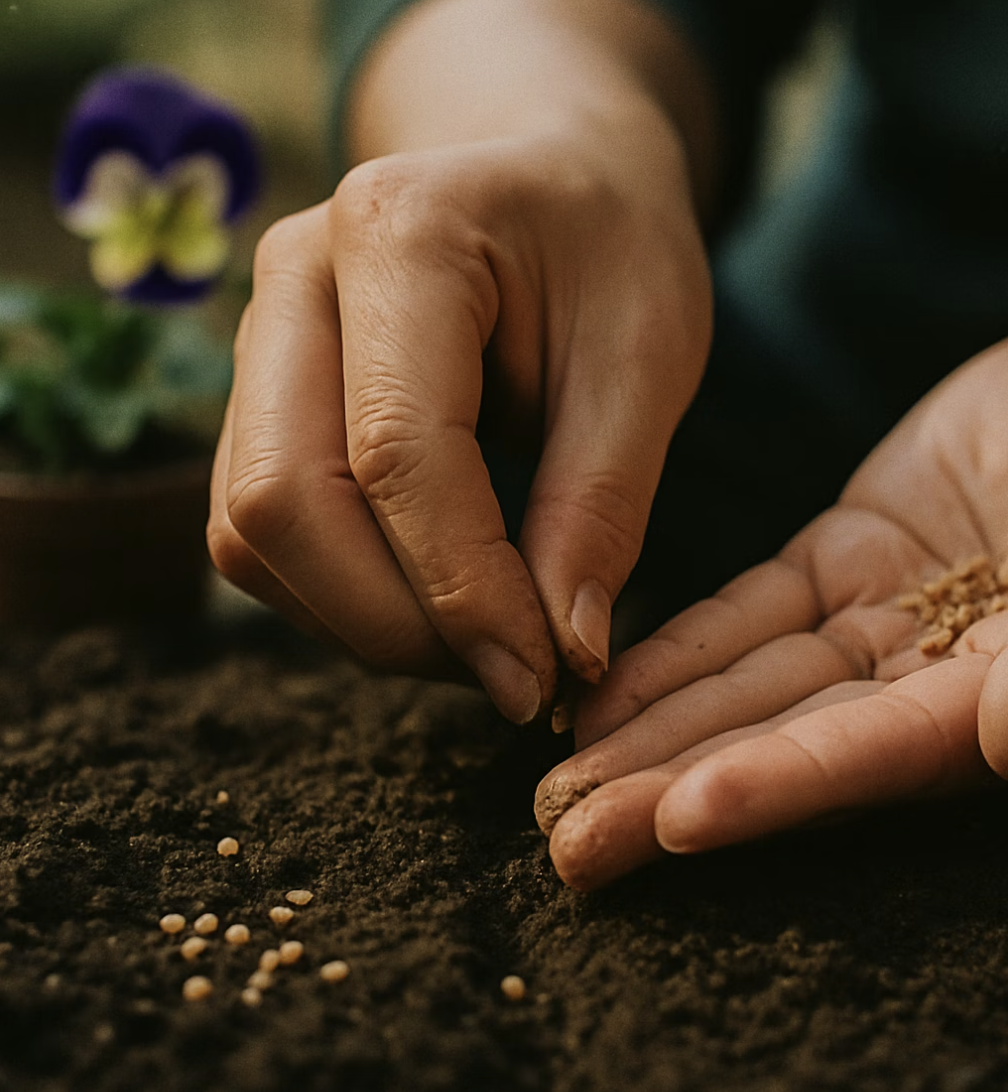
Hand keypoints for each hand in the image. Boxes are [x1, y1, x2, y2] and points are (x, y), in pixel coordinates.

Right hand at [207, 120, 710, 721]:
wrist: (548, 175)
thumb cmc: (610, 247)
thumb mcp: (648, 356)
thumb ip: (600, 503)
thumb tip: (563, 655)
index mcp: (398, 234)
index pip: (394, 454)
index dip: (464, 592)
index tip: (541, 678)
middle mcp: (293, 279)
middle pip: (284, 503)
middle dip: (395, 626)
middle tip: (511, 678)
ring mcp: (258, 338)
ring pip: (252, 534)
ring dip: (363, 623)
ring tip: (484, 641)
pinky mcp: (259, 399)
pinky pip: (260, 533)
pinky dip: (339, 597)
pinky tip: (432, 605)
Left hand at [537, 338, 1007, 887]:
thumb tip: (1002, 738)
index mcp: (992, 703)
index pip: (871, 760)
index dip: (777, 789)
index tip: (670, 821)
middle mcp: (931, 682)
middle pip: (787, 746)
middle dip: (671, 794)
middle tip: (565, 844)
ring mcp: (882, 621)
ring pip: (750, 687)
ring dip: (650, 733)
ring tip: (555, 787)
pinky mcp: (845, 557)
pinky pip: (748, 614)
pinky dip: (678, 650)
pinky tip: (601, 689)